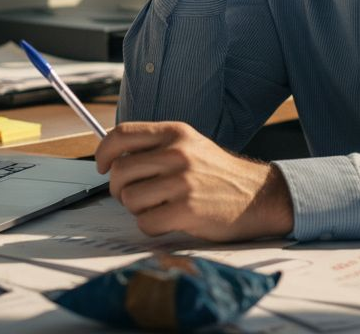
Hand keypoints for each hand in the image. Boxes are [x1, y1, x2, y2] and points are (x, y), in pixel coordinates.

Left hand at [95, 121, 293, 242]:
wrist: (258, 195)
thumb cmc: (219, 174)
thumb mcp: (191, 145)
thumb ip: (156, 146)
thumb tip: (114, 158)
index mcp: (175, 133)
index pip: (122, 134)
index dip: (103, 151)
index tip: (101, 165)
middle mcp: (177, 153)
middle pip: (120, 170)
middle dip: (118, 188)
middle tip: (130, 194)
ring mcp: (182, 182)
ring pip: (129, 198)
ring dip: (137, 209)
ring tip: (157, 207)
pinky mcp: (186, 210)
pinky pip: (145, 222)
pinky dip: (151, 226)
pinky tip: (167, 220)